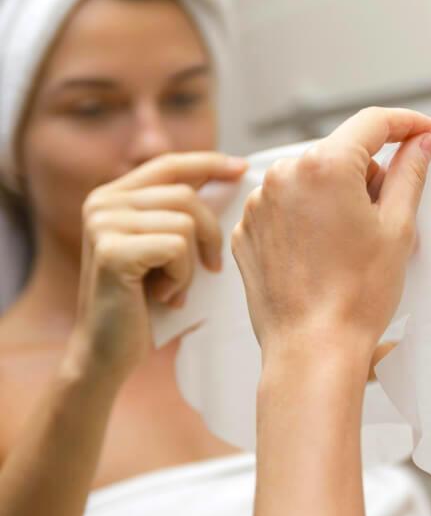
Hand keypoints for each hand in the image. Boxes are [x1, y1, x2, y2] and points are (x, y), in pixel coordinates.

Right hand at [71, 152, 247, 380]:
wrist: (107, 351)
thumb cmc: (144, 303)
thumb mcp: (164, 251)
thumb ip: (180, 216)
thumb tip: (230, 182)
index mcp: (113, 196)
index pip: (169, 164)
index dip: (208, 163)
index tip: (242, 167)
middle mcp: (102, 203)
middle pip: (186, 195)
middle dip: (210, 234)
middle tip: (211, 269)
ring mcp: (102, 224)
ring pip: (185, 222)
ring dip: (192, 263)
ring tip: (174, 288)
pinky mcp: (111, 250)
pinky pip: (176, 248)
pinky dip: (182, 277)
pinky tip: (165, 297)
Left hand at [232, 107, 430, 358]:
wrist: (312, 349)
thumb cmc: (357, 295)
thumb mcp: (397, 229)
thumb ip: (410, 173)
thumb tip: (421, 141)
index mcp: (325, 166)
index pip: (373, 122)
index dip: (405, 123)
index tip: (424, 132)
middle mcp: (283, 174)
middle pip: (340, 152)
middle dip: (369, 174)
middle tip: (388, 218)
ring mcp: (259, 202)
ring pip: (311, 180)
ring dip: (337, 196)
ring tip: (351, 245)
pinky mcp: (247, 229)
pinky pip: (286, 207)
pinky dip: (308, 219)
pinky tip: (323, 255)